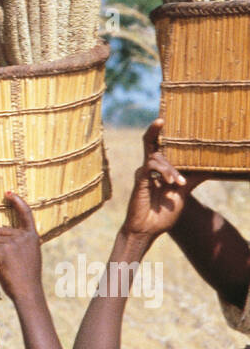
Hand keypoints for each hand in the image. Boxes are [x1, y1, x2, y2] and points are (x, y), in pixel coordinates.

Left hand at [0, 193, 42, 305]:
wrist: (28, 292)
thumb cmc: (26, 278)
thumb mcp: (30, 256)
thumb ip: (20, 244)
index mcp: (32, 237)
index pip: (26, 214)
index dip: (17, 201)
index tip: (8, 193)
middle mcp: (24, 237)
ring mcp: (14, 242)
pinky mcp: (4, 250)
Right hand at [122, 119, 202, 240]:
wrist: (149, 229)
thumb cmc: (164, 213)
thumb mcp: (183, 193)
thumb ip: (192, 179)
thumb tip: (209, 169)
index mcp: (159, 170)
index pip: (158, 147)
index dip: (160, 133)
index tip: (165, 120)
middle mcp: (150, 168)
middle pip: (149, 143)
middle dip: (154, 130)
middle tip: (161, 119)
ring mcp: (143, 173)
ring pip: (157, 158)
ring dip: (171, 169)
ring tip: (179, 183)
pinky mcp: (140, 180)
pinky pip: (150, 166)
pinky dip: (163, 171)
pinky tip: (170, 181)